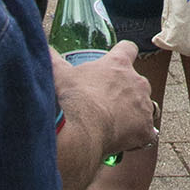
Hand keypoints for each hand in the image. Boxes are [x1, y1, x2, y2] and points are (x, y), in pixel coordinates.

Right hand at [51, 41, 159, 161]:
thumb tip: (42, 47)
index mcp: (118, 64)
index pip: (128, 48)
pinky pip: (147, 132)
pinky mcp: (146, 128)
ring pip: (145, 106)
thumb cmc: (72, 99)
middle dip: (127, 90)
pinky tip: (125, 142)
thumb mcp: (59, 73)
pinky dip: (138, 137)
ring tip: (116, 124)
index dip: (123, 54)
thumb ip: (53, 58)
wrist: (82, 131)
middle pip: (137, 81)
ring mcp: (144, 105)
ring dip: (135, 113)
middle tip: (108, 102)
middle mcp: (137, 81)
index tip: (115, 62)